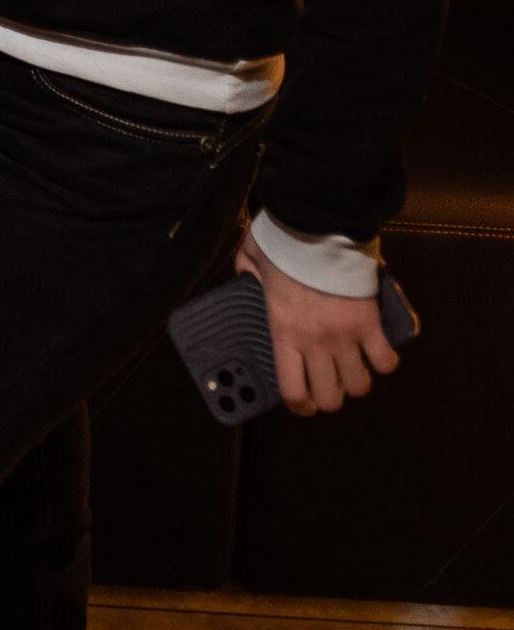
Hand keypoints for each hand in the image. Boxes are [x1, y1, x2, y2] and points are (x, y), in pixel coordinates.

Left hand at [235, 227, 399, 414]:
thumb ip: (246, 272)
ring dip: (359, 380)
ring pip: (360, 386)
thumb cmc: (284, 241)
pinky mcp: (370, 323)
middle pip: (331, 397)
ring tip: (355, 367)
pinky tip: (378, 352)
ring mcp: (345, 336)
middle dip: (332, 396)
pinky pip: (386, 360)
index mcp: (283, 331)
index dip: (301, 406)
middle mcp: (315, 343)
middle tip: (332, 382)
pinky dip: (385, 360)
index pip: (293, 391)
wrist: (318, 224)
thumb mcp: (252, 257)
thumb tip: (244, 278)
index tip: (306, 403)